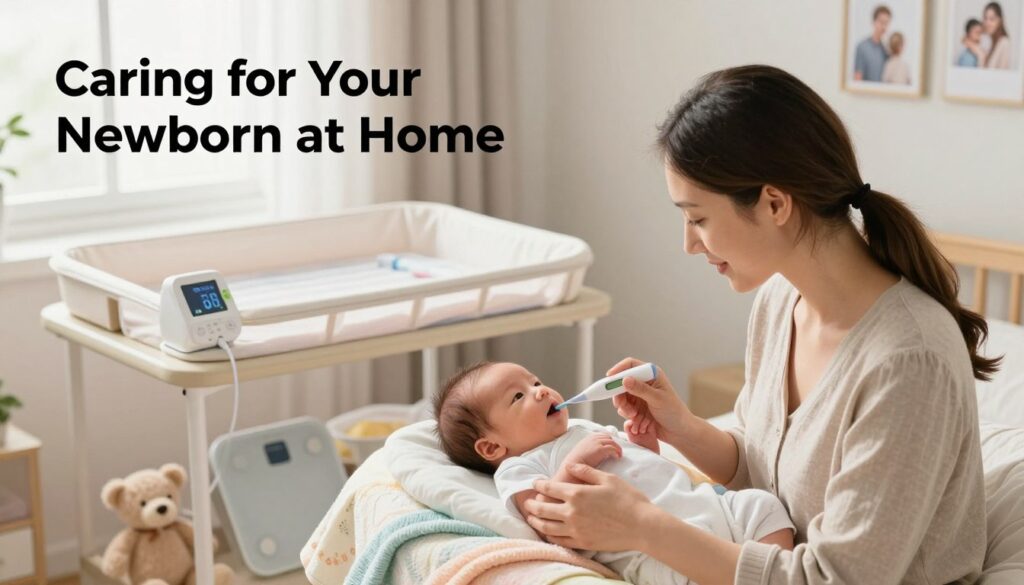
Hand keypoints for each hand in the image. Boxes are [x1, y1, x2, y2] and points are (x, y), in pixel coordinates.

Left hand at [524, 463, 661, 550]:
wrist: (642, 526)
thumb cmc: (628, 499)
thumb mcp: (608, 478)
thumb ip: (586, 471)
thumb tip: (571, 466)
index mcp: (577, 493)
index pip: (550, 487)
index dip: (539, 484)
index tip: (535, 483)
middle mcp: (572, 512)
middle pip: (543, 508)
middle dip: (532, 504)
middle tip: (527, 502)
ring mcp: (576, 529)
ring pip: (547, 526)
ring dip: (536, 521)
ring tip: (532, 518)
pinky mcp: (582, 543)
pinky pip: (559, 541)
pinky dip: (549, 536)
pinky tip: (548, 533)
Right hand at [564, 432, 621, 468]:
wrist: (571, 468)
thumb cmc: (575, 464)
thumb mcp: (581, 452)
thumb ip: (588, 449)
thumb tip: (595, 454)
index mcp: (588, 438)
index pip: (602, 435)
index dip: (608, 441)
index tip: (611, 448)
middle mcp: (592, 438)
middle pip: (608, 437)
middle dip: (613, 444)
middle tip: (617, 452)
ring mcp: (596, 443)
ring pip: (612, 442)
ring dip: (617, 448)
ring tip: (618, 456)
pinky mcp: (600, 449)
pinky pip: (612, 448)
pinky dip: (616, 452)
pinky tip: (616, 458)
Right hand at [608, 357, 692, 446]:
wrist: (678, 431)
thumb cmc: (674, 412)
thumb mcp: (658, 399)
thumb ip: (640, 389)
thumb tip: (624, 380)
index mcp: (652, 374)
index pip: (631, 365)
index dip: (618, 369)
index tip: (609, 378)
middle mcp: (644, 382)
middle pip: (621, 382)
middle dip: (618, 394)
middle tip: (620, 404)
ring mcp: (639, 395)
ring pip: (621, 396)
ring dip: (623, 407)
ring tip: (633, 415)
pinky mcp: (636, 406)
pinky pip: (624, 407)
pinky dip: (626, 414)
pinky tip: (636, 420)